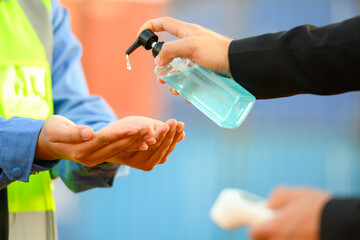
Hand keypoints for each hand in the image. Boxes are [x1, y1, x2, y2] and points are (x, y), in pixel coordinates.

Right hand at [35, 115, 179, 168]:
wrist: (49, 144)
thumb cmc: (52, 132)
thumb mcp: (57, 129)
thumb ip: (73, 132)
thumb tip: (89, 133)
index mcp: (81, 151)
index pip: (106, 140)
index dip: (124, 133)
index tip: (140, 127)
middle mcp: (91, 158)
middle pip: (117, 146)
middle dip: (136, 137)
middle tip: (154, 129)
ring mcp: (97, 159)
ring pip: (121, 149)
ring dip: (138, 141)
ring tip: (154, 132)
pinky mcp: (101, 156)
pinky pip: (120, 151)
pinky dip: (133, 145)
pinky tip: (148, 140)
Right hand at [138, 17, 231, 96]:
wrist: (239, 66)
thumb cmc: (218, 51)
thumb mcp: (191, 46)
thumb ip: (171, 50)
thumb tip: (158, 61)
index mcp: (187, 32)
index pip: (164, 24)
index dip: (150, 27)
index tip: (140, 36)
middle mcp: (190, 45)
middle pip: (168, 52)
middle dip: (161, 66)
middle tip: (160, 78)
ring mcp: (197, 59)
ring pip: (178, 69)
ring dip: (173, 81)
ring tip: (175, 90)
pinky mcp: (204, 72)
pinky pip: (190, 80)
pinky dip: (186, 88)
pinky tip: (187, 94)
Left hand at [250, 187, 331, 239]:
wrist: (341, 221)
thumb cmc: (317, 206)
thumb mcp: (291, 193)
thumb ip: (273, 198)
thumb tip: (267, 204)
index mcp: (274, 227)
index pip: (254, 233)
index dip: (256, 227)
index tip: (259, 223)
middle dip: (269, 232)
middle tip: (278, 224)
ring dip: (283, 236)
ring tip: (294, 226)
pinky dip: (294, 237)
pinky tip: (302, 231)